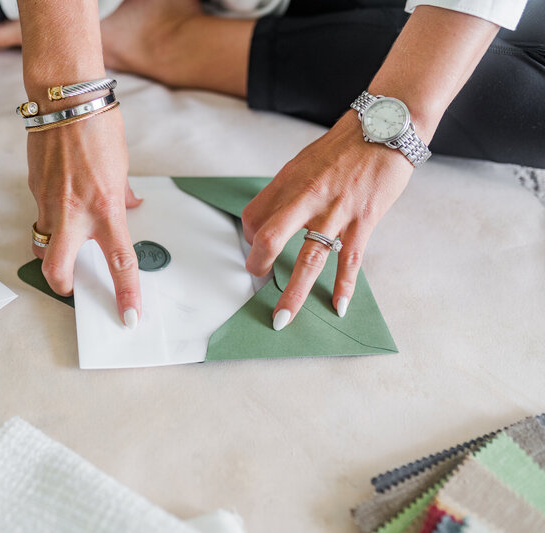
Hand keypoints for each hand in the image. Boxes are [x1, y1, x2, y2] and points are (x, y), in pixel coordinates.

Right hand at [28, 107, 142, 327]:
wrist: (64, 100)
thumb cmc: (98, 126)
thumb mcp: (121, 166)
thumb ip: (123, 194)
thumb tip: (130, 205)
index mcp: (106, 209)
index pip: (120, 263)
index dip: (125, 294)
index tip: (128, 315)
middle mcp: (74, 214)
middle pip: (58, 270)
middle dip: (64, 286)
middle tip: (73, 284)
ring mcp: (48, 204)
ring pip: (42, 243)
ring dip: (52, 250)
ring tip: (66, 239)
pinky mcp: (33, 190)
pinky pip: (39, 214)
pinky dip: (50, 216)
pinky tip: (60, 197)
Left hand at [241, 112, 413, 329]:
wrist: (387, 126)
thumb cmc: (345, 145)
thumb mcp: (306, 161)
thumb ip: (289, 190)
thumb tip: (275, 218)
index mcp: (289, 180)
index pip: (254, 216)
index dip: (250, 236)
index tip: (256, 247)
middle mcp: (307, 196)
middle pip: (270, 237)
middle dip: (258, 265)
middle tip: (256, 279)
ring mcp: (336, 210)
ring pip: (308, 259)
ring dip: (293, 293)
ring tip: (283, 317)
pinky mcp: (363, 220)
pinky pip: (350, 260)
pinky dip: (344, 287)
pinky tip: (338, 306)